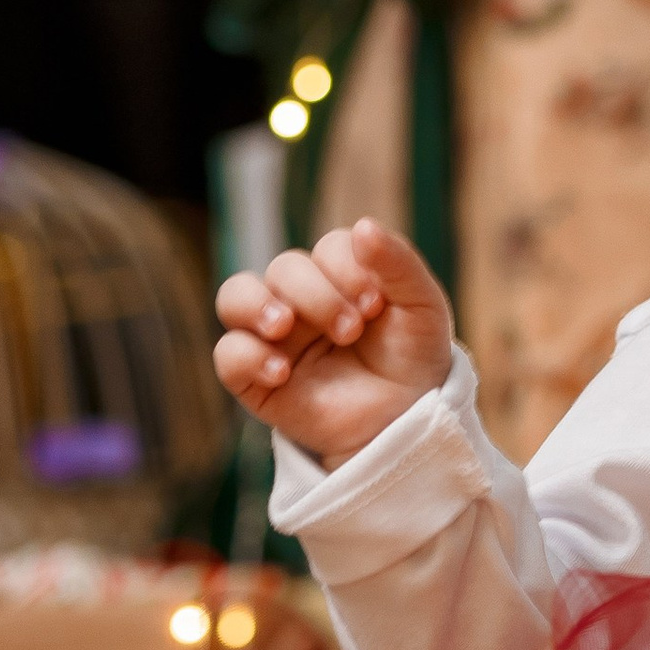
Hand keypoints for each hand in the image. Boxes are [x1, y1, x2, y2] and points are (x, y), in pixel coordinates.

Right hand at [213, 219, 454, 464]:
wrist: (405, 423)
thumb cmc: (412, 358)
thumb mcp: (422, 307)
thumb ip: (398, 263)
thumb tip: (364, 226)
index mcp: (340, 274)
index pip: (328, 249)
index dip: (348, 269)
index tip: (377, 305)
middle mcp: (300, 297)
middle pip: (284, 268)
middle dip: (317, 295)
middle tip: (351, 330)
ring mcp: (275, 336)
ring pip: (235, 296)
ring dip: (257, 304)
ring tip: (284, 326)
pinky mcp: (256, 377)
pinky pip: (228, 354)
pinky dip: (248, 356)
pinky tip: (281, 371)